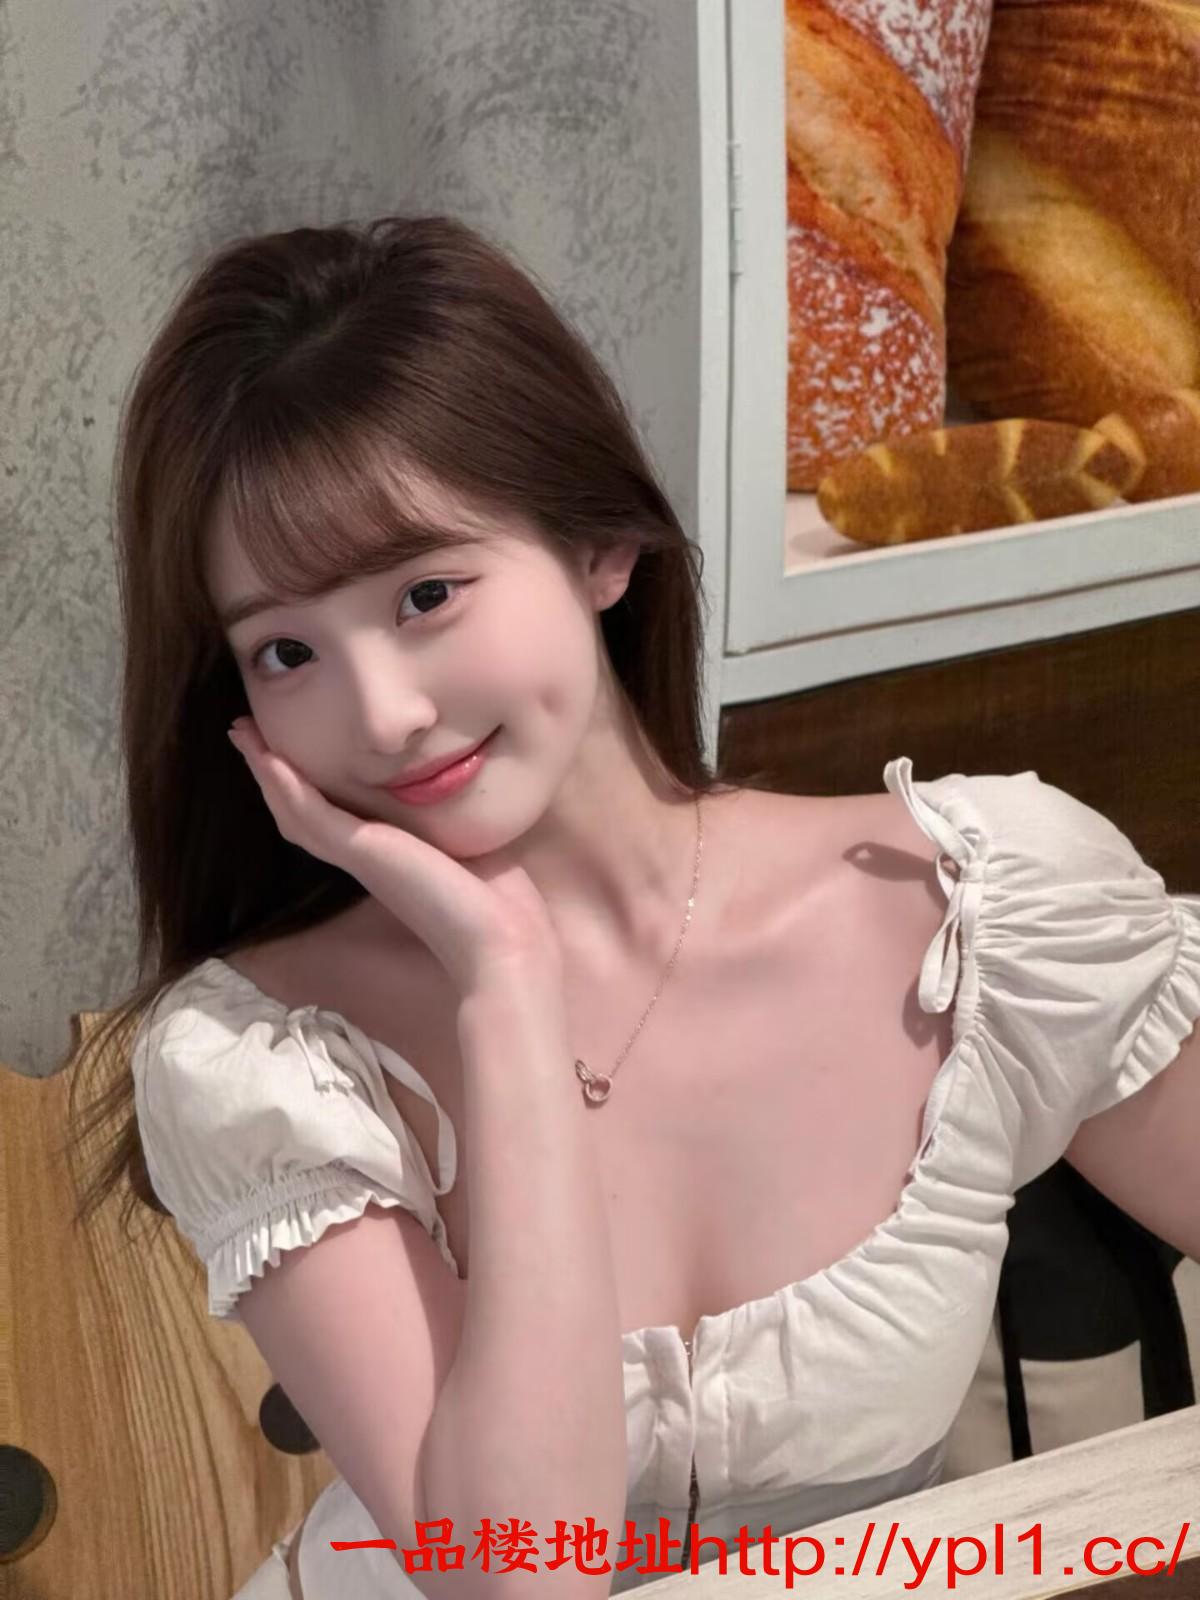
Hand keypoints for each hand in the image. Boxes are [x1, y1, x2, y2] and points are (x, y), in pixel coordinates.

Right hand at [227, 718, 562, 996]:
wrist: (499, 938)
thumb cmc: (497, 897)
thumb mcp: (467, 838)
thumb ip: (449, 818)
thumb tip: (462, 781)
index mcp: (387, 855)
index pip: (332, 815)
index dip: (304, 784)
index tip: (286, 748)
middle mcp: (365, 856)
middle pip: (301, 812)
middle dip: (272, 772)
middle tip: (246, 732)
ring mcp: (359, 856)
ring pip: (296, 811)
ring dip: (266, 771)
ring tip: (242, 734)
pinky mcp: (364, 852)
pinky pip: (312, 814)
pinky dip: (285, 785)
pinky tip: (265, 757)